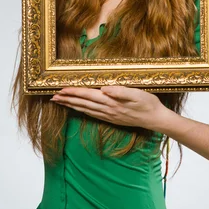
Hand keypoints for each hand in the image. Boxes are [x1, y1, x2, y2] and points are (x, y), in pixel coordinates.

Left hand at [51, 85, 169, 130]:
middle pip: (83, 103)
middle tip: (53, 97)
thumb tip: (104, 89)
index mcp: (111, 102)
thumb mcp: (138, 94)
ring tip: (60, 102)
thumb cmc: (148, 103)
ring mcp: (109, 116)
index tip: (61, 89)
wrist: (156, 119)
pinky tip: (77, 109)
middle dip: (67, 100)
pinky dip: (81, 111)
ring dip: (71, 105)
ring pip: (85, 110)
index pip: (88, 95)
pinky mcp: (111, 118)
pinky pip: (92, 114)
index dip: (74, 92)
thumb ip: (120, 91)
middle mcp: (107, 110)